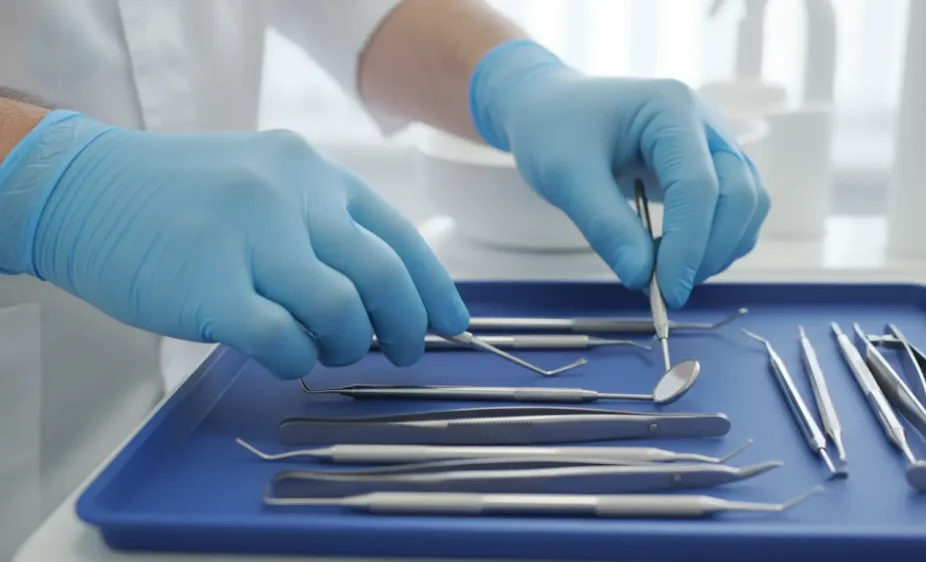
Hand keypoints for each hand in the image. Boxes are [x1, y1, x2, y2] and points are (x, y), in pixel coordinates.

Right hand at [0, 111, 468, 378]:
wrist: (83, 189)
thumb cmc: (181, 199)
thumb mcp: (266, 186)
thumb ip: (322, 229)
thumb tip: (381, 298)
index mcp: (314, 173)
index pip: (400, 235)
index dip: (434, 288)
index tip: (451, 325)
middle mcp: (292, 195)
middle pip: (383, 275)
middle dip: (407, 327)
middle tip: (404, 353)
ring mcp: (251, 234)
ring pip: (341, 309)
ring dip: (348, 344)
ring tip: (328, 349)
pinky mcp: (209, 281)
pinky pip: (282, 339)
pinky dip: (296, 359)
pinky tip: (284, 356)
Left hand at [470, 40, 768, 307]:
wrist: (549, 110)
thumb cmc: (555, 131)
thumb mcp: (566, 176)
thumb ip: (605, 226)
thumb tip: (642, 278)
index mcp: (671, 108)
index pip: (698, 186)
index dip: (688, 245)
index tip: (666, 292)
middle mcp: (705, 121)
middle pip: (739, 195)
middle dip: (710, 251)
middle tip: (666, 291)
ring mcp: (714, 142)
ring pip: (748, 205)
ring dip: (719, 250)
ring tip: (666, 273)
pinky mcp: (712, 166)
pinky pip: (737, 209)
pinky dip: (718, 242)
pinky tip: (676, 258)